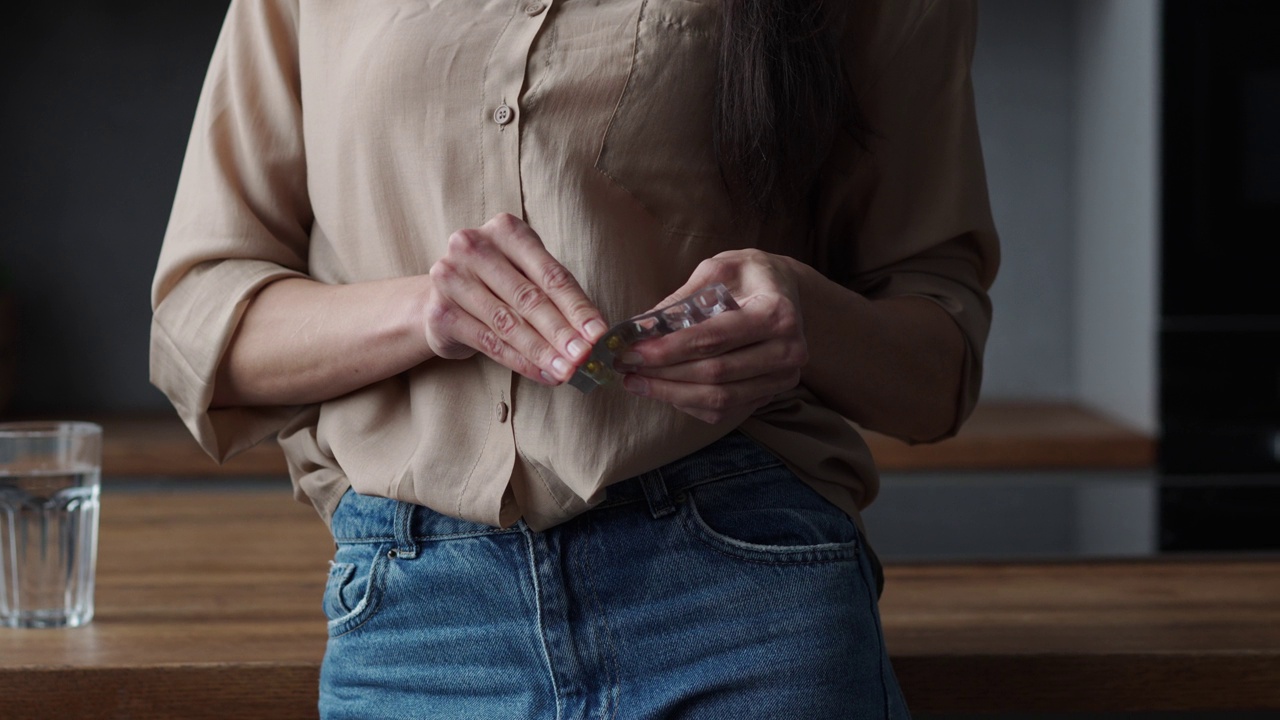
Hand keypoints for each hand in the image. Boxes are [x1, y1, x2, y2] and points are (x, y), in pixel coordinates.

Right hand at [425, 213, 606, 384]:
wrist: (439, 297)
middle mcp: (474, 247)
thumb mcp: (527, 275)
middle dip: (562, 333)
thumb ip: (556, 297)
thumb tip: (593, 335)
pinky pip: (489, 342)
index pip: (550, 274)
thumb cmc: (497, 284)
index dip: (578, 307)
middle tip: (585, 358)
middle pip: (529, 298)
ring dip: (542, 352)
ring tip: (567, 372)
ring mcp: (452, 278)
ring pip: (509, 323)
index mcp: (505, 230)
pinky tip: (542, 374)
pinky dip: (520, 362)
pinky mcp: (441, 312)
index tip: (599, 335)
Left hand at [618, 250, 808, 422]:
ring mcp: (782, 379)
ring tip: (635, 381)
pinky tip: (662, 389)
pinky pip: (723, 410)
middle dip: (663, 372)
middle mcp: (787, 351)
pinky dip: (688, 403)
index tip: (631, 350)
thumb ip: (682, 299)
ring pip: (718, 399)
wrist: (786, 292)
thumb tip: (640, 329)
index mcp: (776, 313)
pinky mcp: (769, 395)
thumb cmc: (748, 276)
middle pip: (714, 373)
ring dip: (671, 393)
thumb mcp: (717, 270)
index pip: (714, 338)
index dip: (669, 348)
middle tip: (625, 367)